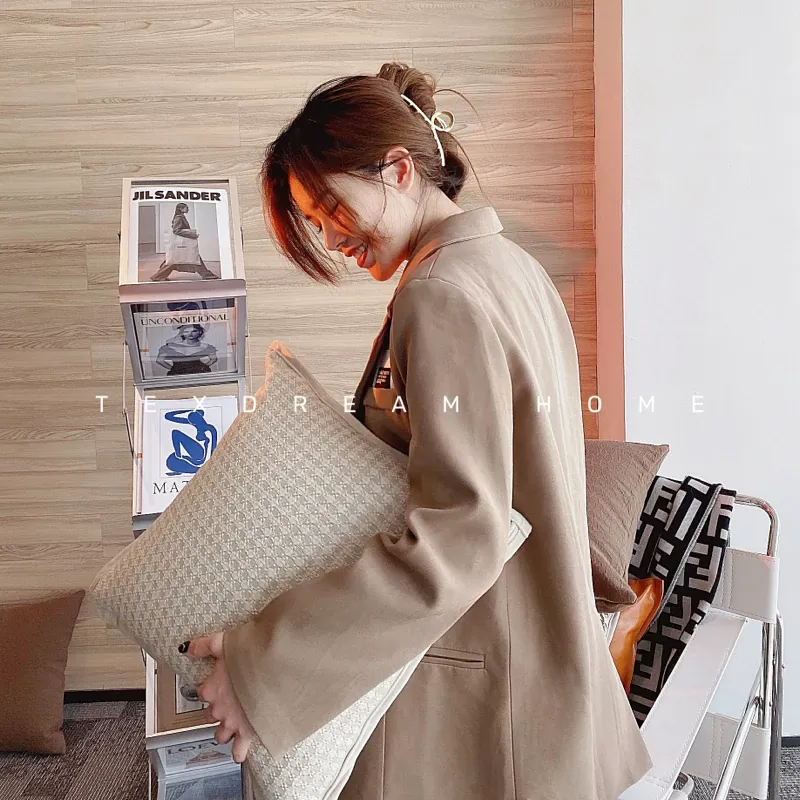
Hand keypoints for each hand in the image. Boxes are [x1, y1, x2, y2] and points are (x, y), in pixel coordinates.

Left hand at [184, 632, 256, 763]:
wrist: (276, 670)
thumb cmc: (253, 656)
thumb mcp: (225, 643)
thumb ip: (204, 646)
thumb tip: (186, 648)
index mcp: (212, 688)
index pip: (202, 692)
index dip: (209, 688)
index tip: (217, 684)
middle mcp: (219, 708)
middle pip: (210, 715)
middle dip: (217, 711)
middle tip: (230, 702)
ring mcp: (232, 723)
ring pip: (221, 735)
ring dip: (225, 731)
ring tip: (234, 725)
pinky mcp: (247, 732)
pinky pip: (238, 750)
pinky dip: (238, 751)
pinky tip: (240, 750)